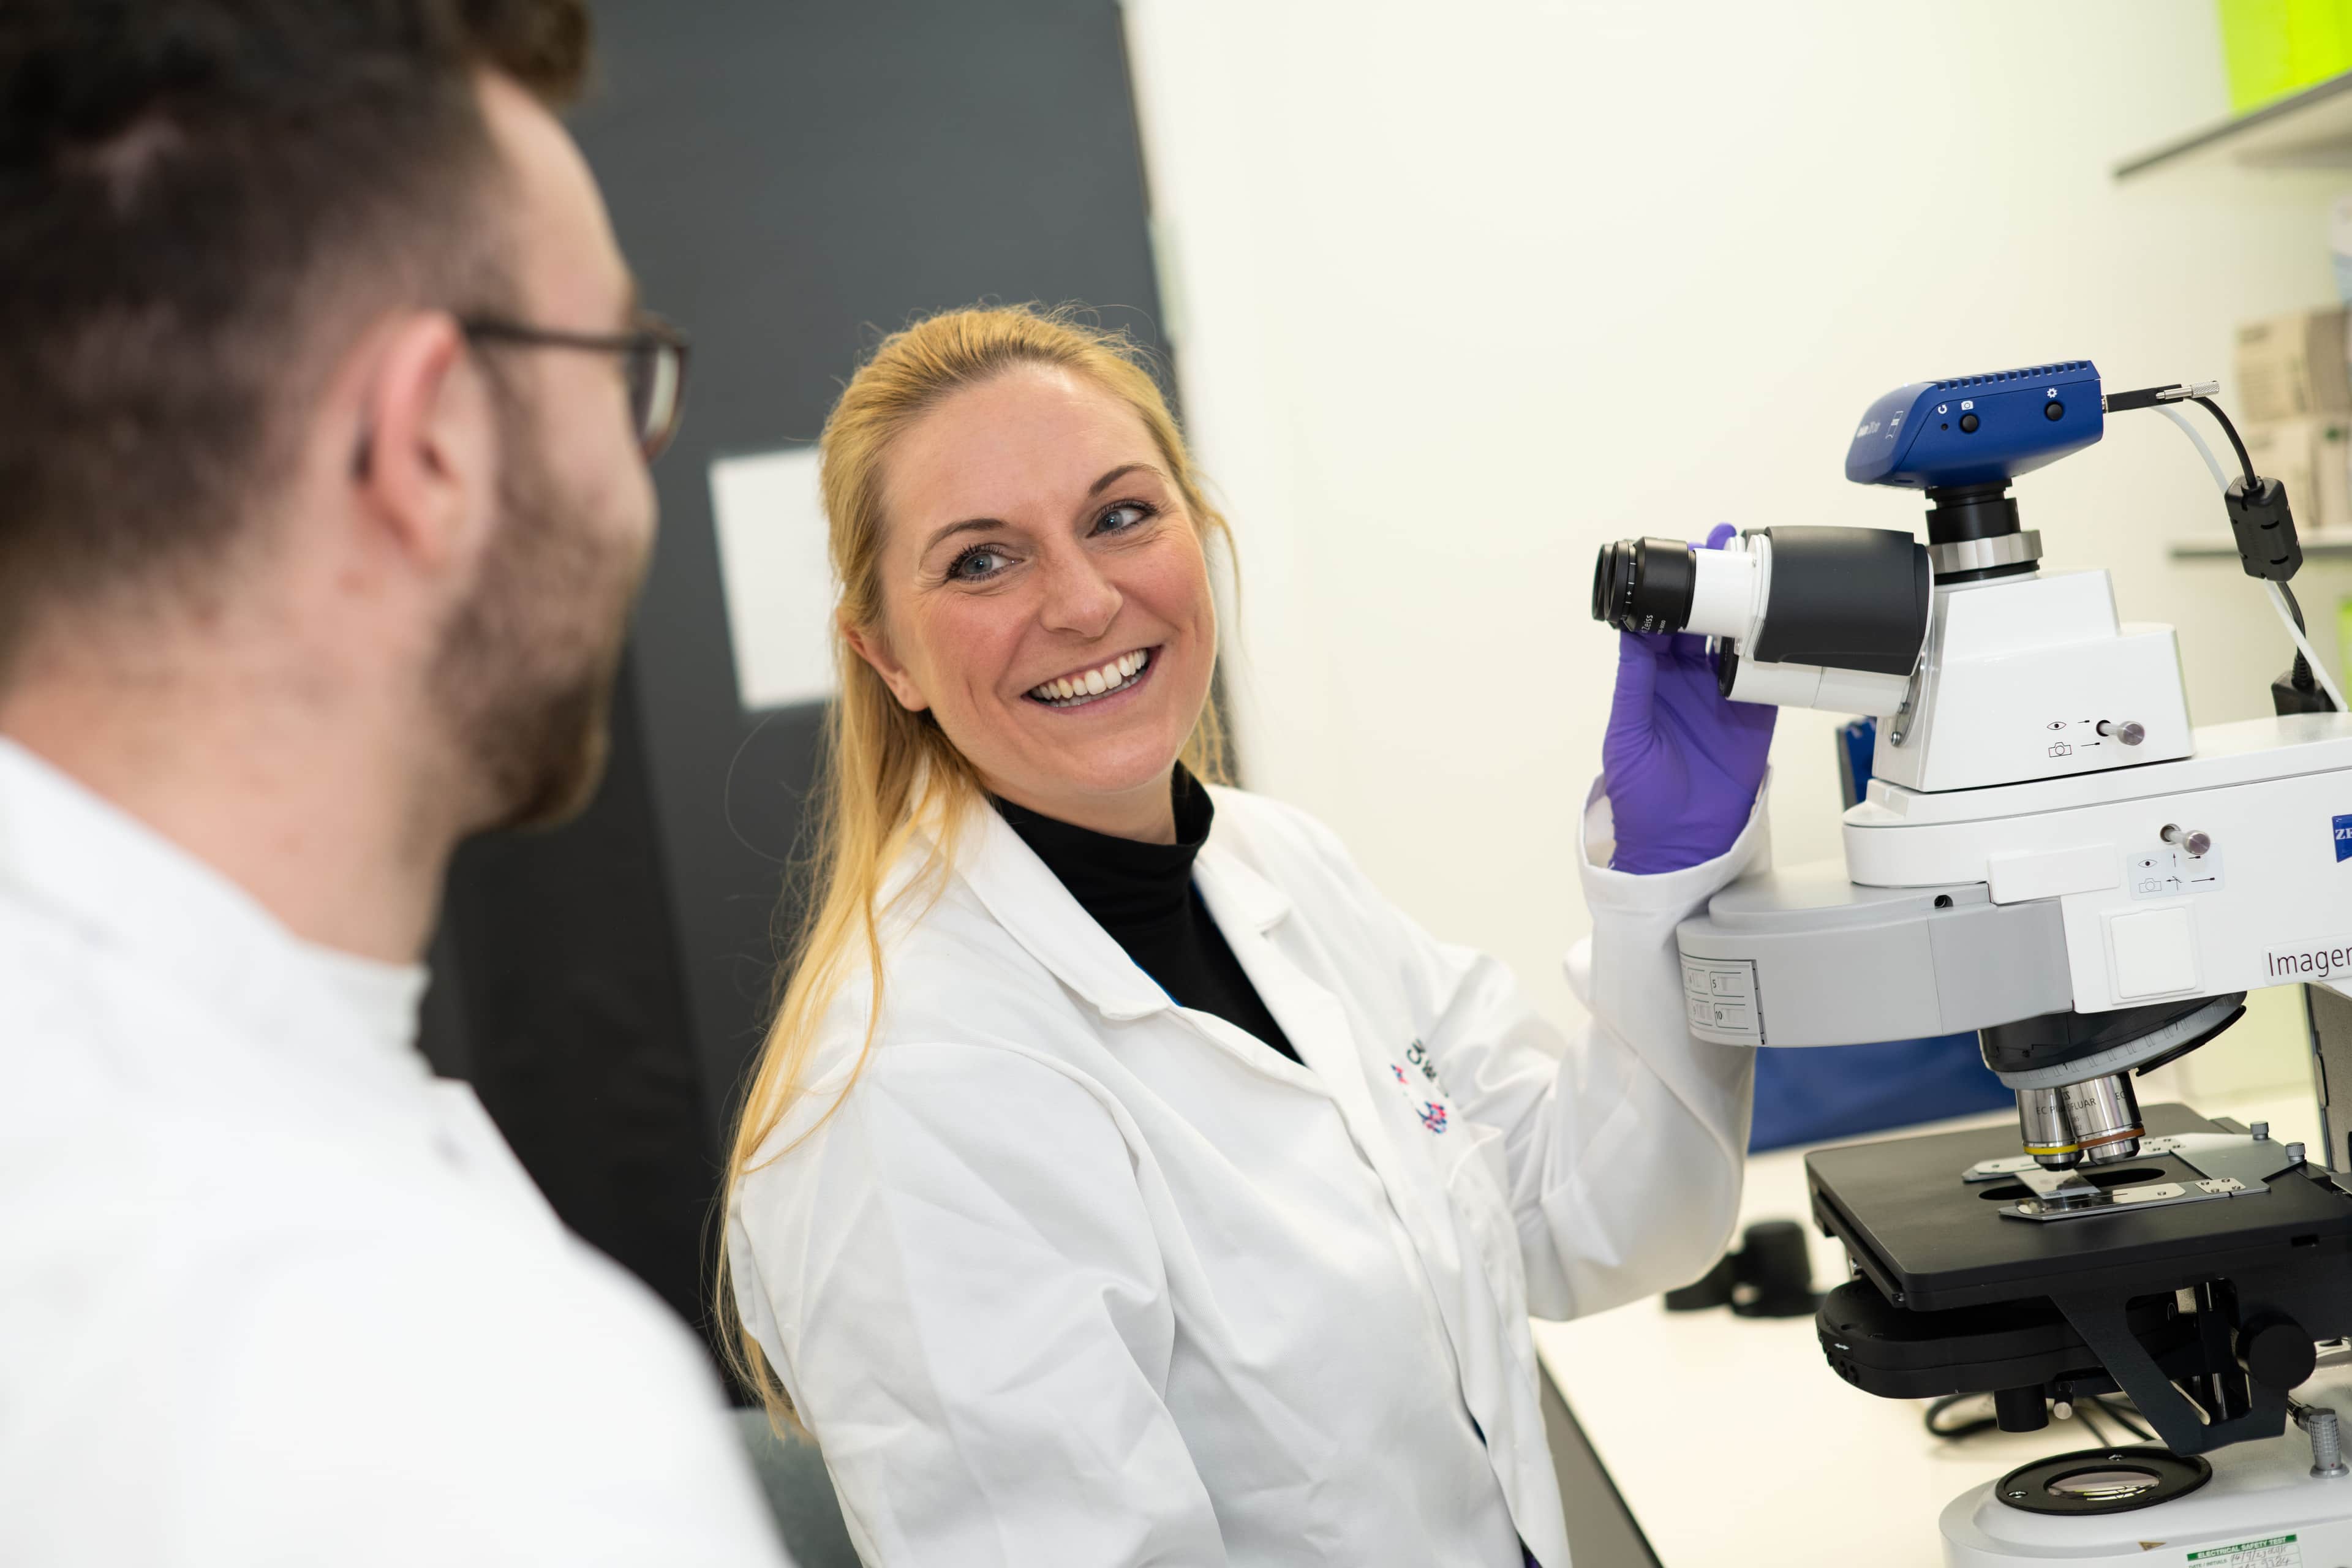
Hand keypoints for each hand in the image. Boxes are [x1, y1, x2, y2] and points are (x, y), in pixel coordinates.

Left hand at [1602, 524, 1774, 873]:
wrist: (1679, 843)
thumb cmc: (1640, 795)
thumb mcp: (1627, 733)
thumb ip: (1634, 682)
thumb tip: (1632, 631)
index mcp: (1651, 682)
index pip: (1661, 626)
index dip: (1670, 593)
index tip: (1680, 562)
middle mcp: (1687, 682)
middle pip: (1701, 623)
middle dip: (1711, 588)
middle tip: (1722, 549)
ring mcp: (1722, 695)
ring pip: (1735, 641)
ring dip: (1743, 611)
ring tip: (1751, 576)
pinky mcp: (1754, 714)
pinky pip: (1767, 675)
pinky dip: (1774, 651)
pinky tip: (1778, 626)